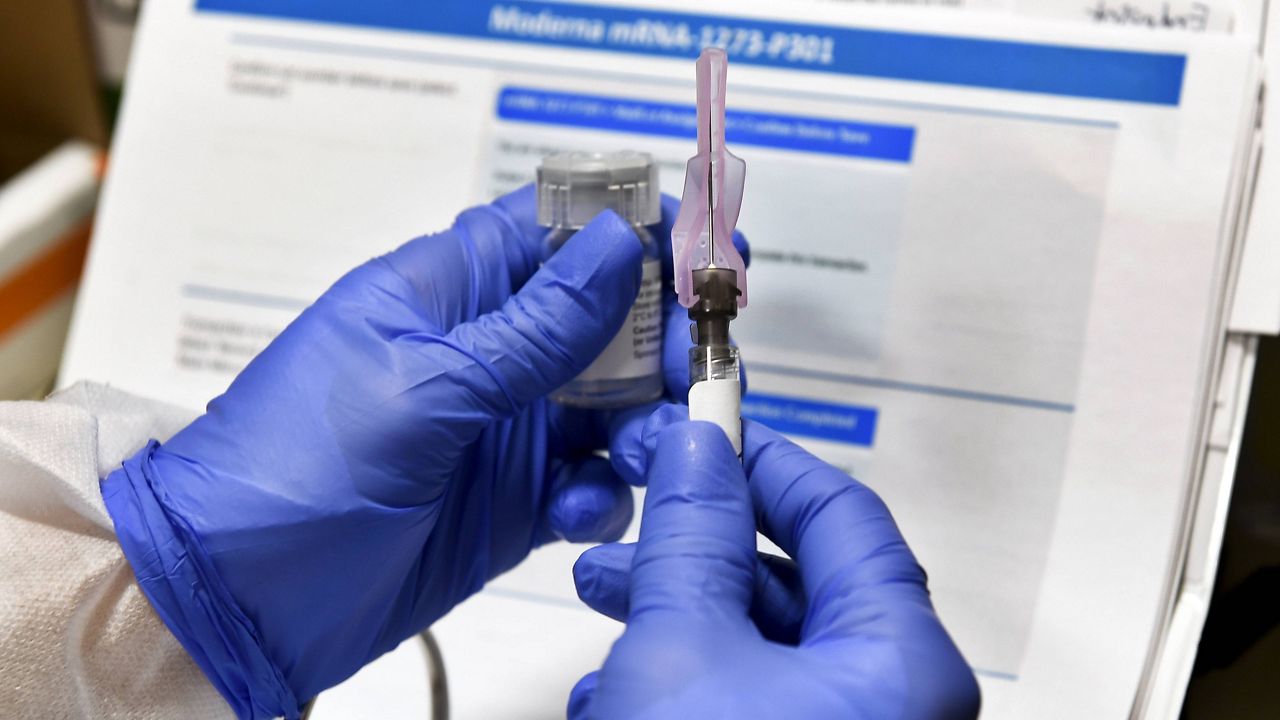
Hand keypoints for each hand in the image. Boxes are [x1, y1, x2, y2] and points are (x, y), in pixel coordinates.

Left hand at [100, 187, 742, 718]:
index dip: (634, 229)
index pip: (554, 230)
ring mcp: (501, 428)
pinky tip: (578, 514)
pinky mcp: (514, 501)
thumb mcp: (422, 385)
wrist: (238, 597)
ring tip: (641, 454)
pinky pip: (591, 483)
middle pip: (606, 320)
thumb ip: (533, 326)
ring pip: (613, 405)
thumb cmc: (292, 467)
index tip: (706, 249)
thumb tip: (620, 242)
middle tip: (692, 371)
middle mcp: (483, 352)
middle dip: (660, 342)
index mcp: (446, 292)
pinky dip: (604, 496)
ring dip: (645, 424)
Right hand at [572, 408, 980, 718]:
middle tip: (639, 507)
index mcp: (903, 664)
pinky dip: (689, 678)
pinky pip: (754, 698)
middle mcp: (894, 703)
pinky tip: (617, 684)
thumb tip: (698, 450)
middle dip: (699, 544)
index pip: (845, 515)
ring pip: (764, 644)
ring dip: (676, 612)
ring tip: (602, 591)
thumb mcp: (680, 649)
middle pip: (800, 580)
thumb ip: (692, 539)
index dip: (765, 461)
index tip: (704, 430)